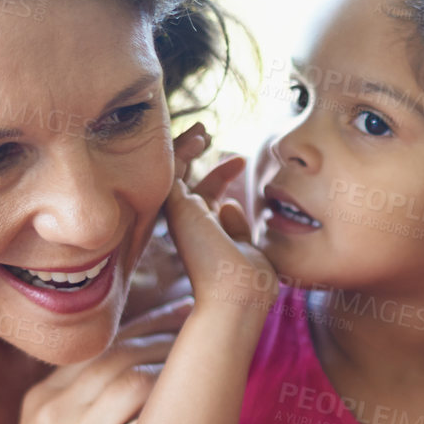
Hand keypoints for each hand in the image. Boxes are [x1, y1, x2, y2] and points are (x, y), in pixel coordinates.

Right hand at [0, 297, 194, 423]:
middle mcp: (55, 412)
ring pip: (134, 384)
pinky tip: (197, 417)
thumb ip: (74, 409)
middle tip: (202, 333)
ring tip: (204, 373)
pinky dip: (173, 417)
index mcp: (42, 399)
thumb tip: (130, 377)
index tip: (177, 317)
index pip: (98, 348)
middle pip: (120, 357)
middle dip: (167, 340)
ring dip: (175, 375)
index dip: (144, 329)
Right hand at [158, 124, 275, 325]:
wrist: (239, 295)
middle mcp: (189, 226)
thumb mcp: (247, 248)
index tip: (241, 161)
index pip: (207, 199)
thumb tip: (231, 206)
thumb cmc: (250, 281)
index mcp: (205, 236)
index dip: (222, 176)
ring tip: (201, 128)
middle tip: (206, 130)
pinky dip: (181, 151)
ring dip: (185, 147)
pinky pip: (174, 170)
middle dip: (195, 154)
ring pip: (176, 174)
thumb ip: (237, 228)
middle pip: (189, 182)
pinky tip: (196, 136)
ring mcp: (181, 216)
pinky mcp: (178, 207)